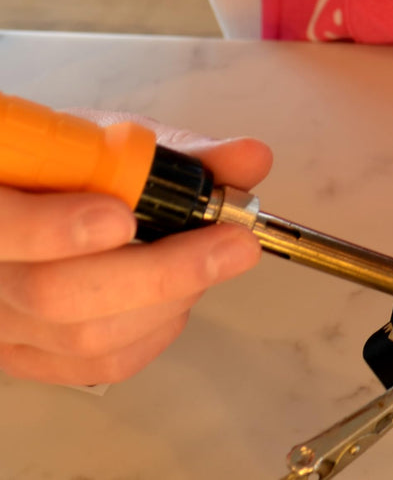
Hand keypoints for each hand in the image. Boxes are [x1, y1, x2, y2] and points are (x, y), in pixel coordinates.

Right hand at [0, 114, 272, 384]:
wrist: (46, 198)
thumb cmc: (77, 166)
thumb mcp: (120, 142)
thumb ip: (183, 152)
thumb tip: (252, 157)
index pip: (3, 224)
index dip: (53, 230)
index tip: (122, 217)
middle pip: (53, 293)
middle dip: (160, 271)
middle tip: (233, 243)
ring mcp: (2, 322)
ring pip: (83, 336)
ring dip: (171, 297)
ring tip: (219, 256)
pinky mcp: (29, 358)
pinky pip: (97, 364)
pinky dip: (157, 329)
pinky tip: (184, 296)